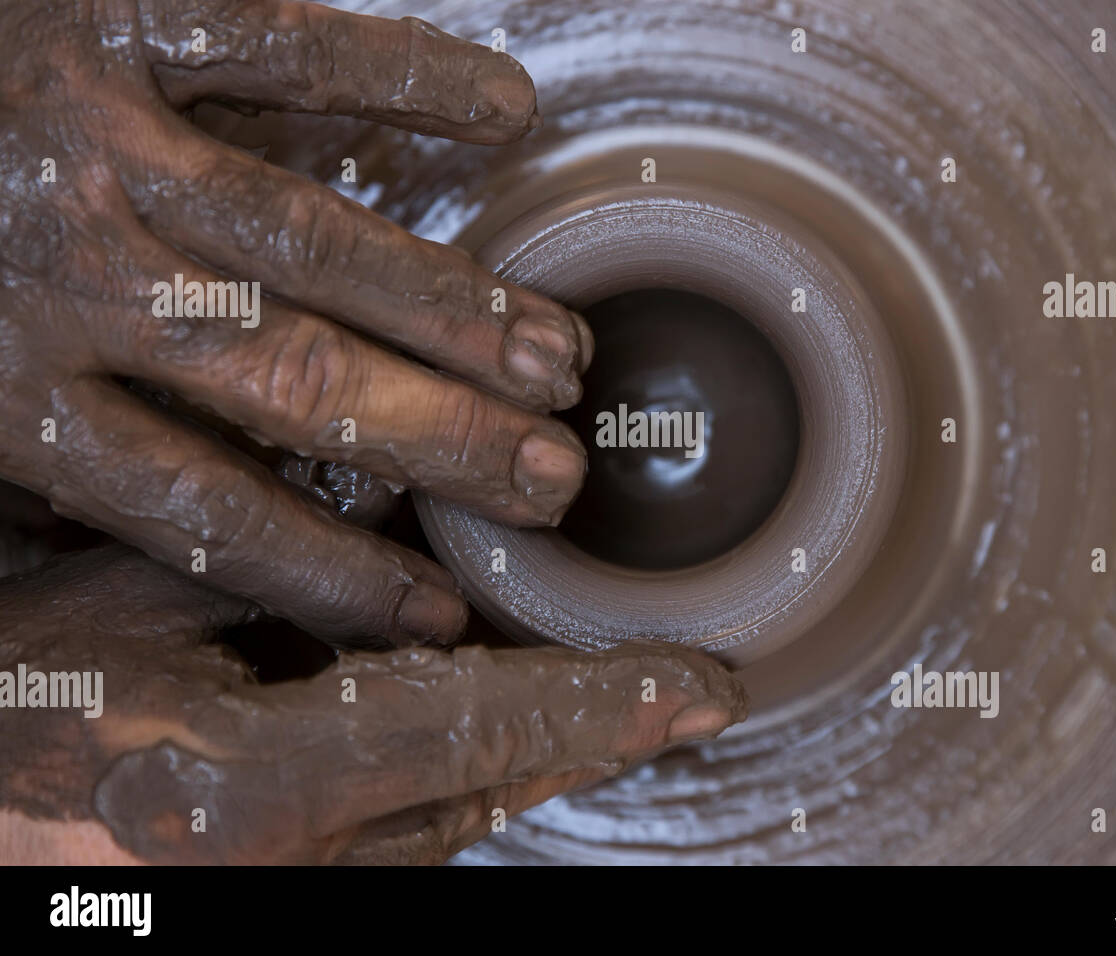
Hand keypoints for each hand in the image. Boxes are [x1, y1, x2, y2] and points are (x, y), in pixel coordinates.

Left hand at [0, 0, 591, 649]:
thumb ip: (52, 447)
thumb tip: (189, 529)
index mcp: (11, 391)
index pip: (206, 507)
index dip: (334, 569)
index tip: (437, 611)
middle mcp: (70, 276)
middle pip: (293, 380)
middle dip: (441, 436)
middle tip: (550, 479)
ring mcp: (98, 142)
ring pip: (309, 242)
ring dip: (449, 304)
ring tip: (554, 352)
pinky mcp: (115, 19)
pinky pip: (281, 52)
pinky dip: (402, 78)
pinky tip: (504, 110)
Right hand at [0, 547, 747, 863]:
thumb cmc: (3, 696)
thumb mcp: (142, 605)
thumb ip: (290, 560)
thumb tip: (411, 494)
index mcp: (254, 785)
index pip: (484, 727)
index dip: (607, 704)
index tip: (700, 689)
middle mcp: (286, 868)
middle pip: (490, 794)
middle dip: (593, 741)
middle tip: (680, 700)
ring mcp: (279, 902)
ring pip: (452, 826)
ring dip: (534, 762)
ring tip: (609, 709)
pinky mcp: (269, 902)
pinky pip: (397, 846)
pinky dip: (459, 789)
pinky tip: (486, 745)